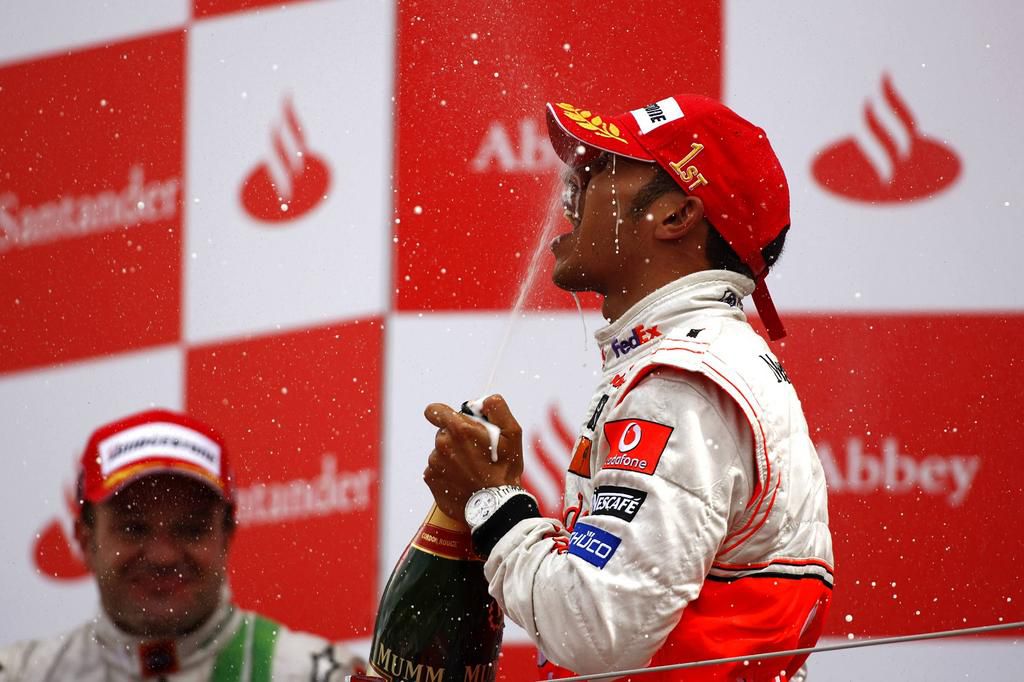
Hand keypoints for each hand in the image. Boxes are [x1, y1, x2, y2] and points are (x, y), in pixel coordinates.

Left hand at [423, 395, 523, 523]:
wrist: (496, 507)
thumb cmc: (505, 469)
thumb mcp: (512, 433)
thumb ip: (497, 408)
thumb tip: (482, 400)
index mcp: (459, 429)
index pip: (434, 410)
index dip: (443, 413)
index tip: (452, 421)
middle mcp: (442, 444)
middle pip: (443, 433)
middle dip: (456, 438)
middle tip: (476, 452)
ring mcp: (435, 463)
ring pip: (440, 452)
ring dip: (452, 457)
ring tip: (471, 470)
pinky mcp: (431, 479)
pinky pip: (436, 469)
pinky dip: (447, 473)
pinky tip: (463, 480)